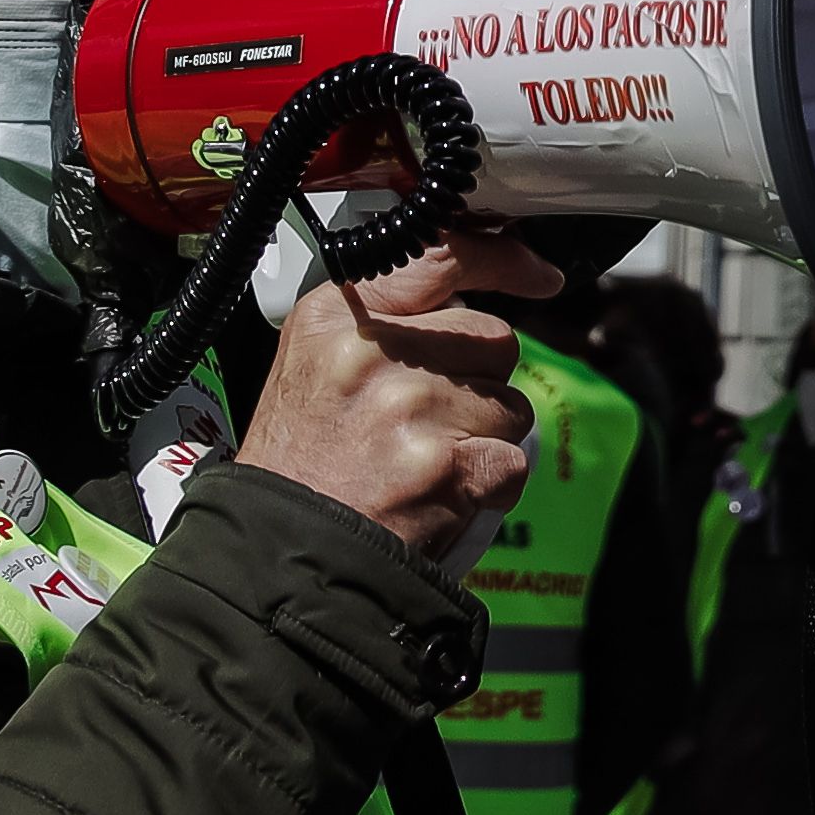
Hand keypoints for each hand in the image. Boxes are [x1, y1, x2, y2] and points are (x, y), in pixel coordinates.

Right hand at [234, 221, 565, 556]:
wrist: (277, 556)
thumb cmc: (298, 467)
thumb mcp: (314, 365)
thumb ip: (386, 324)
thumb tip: (472, 300)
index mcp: (335, 318)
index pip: (441, 257)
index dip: (503, 261)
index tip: (537, 274)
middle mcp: (373, 353)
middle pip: (493, 338)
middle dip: (480, 380)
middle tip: (428, 421)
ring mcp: (411, 409)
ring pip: (510, 404)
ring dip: (485, 438)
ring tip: (423, 462)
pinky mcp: (445, 467)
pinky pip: (513, 460)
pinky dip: (488, 486)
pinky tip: (439, 497)